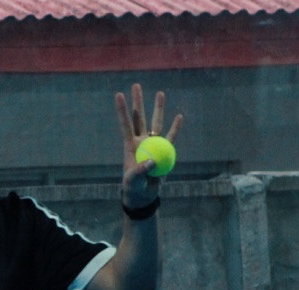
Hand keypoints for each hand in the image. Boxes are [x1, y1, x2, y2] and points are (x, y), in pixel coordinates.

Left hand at [115, 84, 182, 208]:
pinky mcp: (164, 151)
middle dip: (138, 102)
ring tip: (160, 93)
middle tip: (136, 85)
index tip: (118, 94)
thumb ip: (141, 171)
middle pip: (140, 117)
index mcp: (130, 145)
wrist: (143, 195)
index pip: (125, 124)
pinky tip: (179, 117)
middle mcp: (141, 140)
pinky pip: (171, 138)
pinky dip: (175, 128)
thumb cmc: (134, 188)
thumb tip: (152, 161)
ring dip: (158, 109)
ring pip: (156, 123)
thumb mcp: (133, 181)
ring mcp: (152, 144)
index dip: (122, 110)